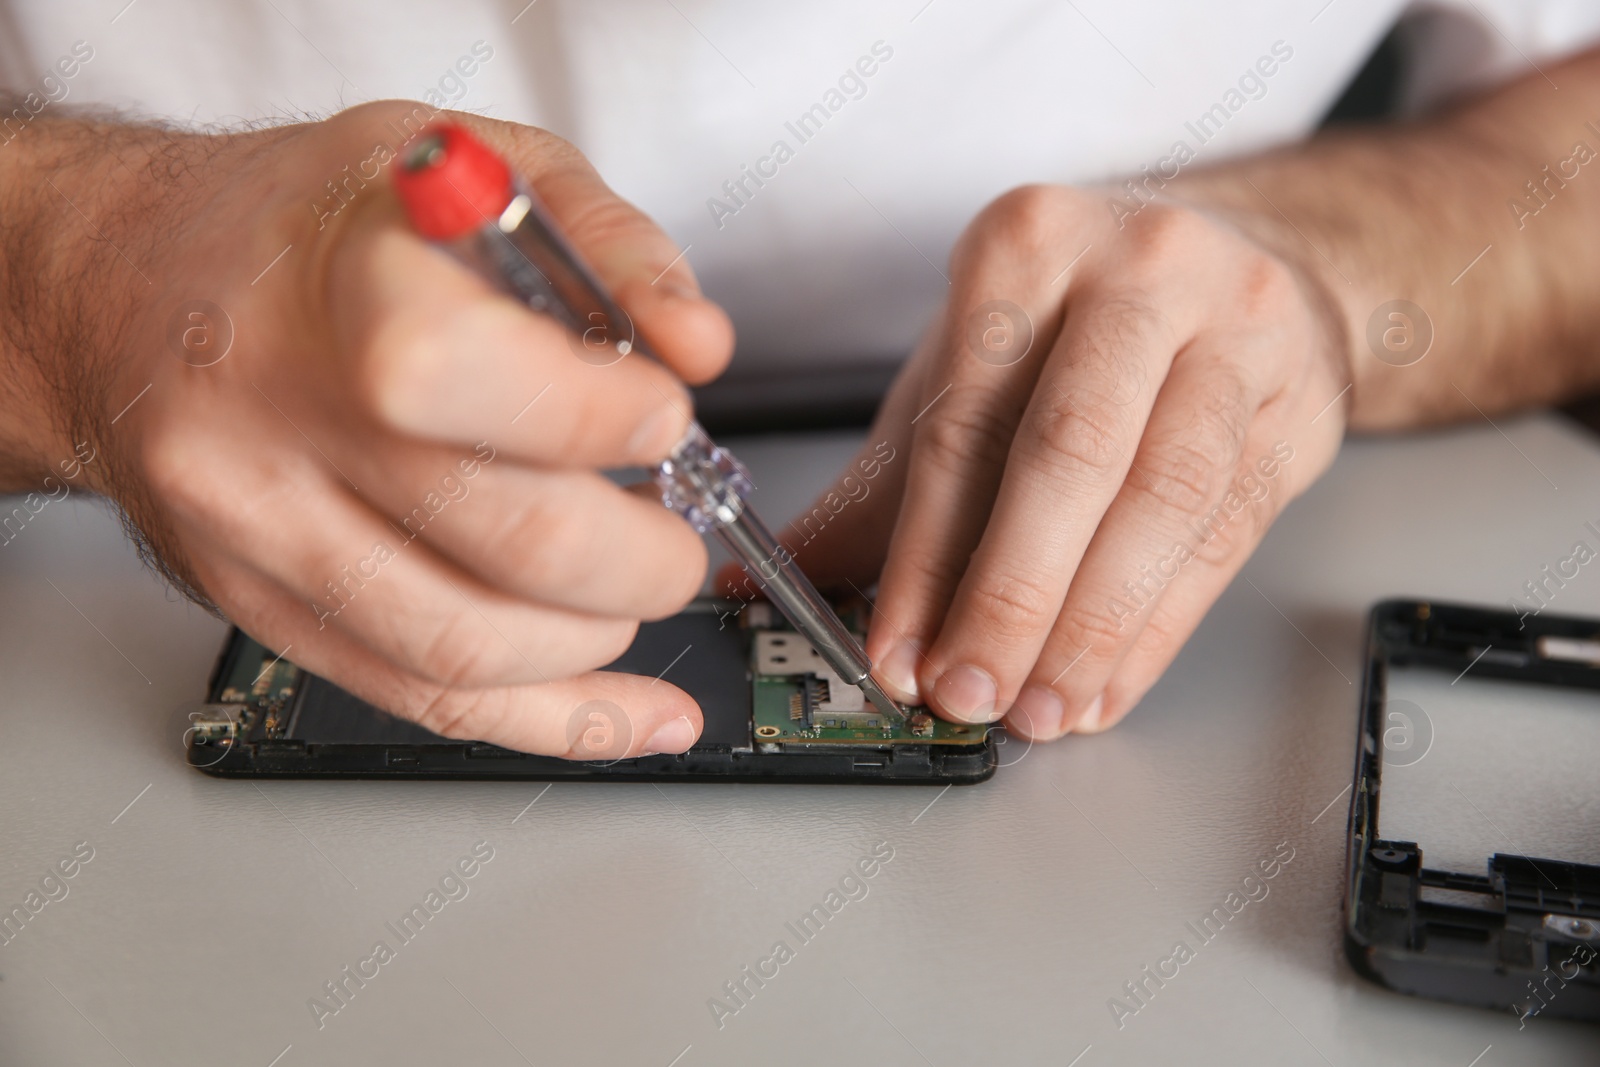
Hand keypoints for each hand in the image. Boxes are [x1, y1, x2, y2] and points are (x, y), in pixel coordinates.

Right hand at [10, 101, 732, 756]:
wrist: (126, 294)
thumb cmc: (300, 230)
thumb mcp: (463, 172)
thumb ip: (603, 240)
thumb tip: (693, 344)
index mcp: (334, 289)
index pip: (468, 376)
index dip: (603, 413)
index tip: (664, 415)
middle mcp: (276, 422)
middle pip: (507, 542)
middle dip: (646, 557)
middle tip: (675, 532)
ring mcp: (259, 534)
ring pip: (470, 648)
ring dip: (603, 638)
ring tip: (634, 586)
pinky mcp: (265, 610)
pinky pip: (423, 699)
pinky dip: (555, 718)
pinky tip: (633, 712)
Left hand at [725, 185, 1347, 739]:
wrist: (1242, 259)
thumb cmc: (1076, 321)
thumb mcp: (969, 367)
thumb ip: (882, 483)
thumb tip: (773, 582)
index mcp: (1029, 242)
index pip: (965, 422)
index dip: (924, 556)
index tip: (898, 653)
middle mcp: (1142, 267)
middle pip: (1070, 454)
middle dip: (1011, 595)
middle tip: (970, 692)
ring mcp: (1238, 329)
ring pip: (1166, 499)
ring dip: (1093, 627)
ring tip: (1038, 707)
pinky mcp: (1302, 402)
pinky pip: (1227, 535)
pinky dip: (1157, 627)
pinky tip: (1104, 683)